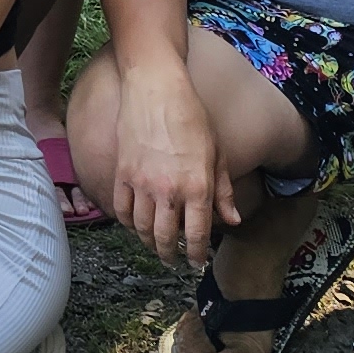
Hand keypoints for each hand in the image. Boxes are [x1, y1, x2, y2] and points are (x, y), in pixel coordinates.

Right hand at [107, 62, 241, 269]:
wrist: (155, 90)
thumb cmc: (192, 117)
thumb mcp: (217, 153)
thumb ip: (223, 191)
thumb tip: (232, 219)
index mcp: (197, 187)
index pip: (197, 235)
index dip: (197, 254)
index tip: (197, 262)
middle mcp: (169, 191)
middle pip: (166, 238)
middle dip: (171, 256)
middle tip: (174, 262)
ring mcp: (142, 184)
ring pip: (141, 229)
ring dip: (149, 243)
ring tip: (156, 247)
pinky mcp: (123, 174)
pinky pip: (122, 209)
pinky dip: (128, 223)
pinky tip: (135, 226)